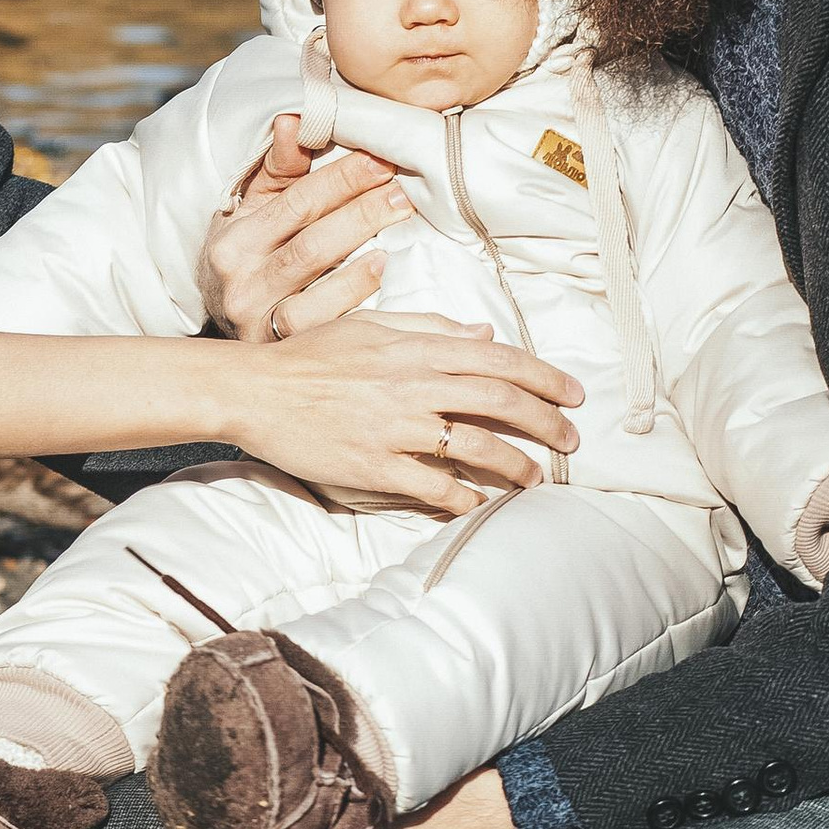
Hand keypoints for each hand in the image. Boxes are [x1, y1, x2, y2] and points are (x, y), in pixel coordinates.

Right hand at [199, 117, 407, 344]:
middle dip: (360, 215)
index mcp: (234, 240)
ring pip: (314, 290)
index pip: (295, 205)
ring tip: (397, 231)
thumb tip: (294, 121)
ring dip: (361, 260)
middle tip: (402, 194)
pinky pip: (322, 326)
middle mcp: (241, 282)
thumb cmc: (247, 253)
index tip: (380, 160)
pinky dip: (353, 299)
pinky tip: (380, 274)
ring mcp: (259, 321)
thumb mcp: (253, 209)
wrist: (220, 316)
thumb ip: (278, 169)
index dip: (339, 181)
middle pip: (311, 246)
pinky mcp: (280, 349)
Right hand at [218, 312, 580, 518]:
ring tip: (536, 478)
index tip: (572, 393)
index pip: (499, 359)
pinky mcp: (375, 465)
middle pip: (501, 401)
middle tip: (571, 440)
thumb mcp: (370, 324)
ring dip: (517, 465)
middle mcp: (413, 385)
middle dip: (547, 422)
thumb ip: (429, 326)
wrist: (255, 391)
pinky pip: (434, 486)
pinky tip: (481, 504)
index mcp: (415, 347)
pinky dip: (465, 498)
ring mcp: (396, 427)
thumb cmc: (310, 355)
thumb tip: (482, 333)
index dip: (545, 377)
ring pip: (477, 446)